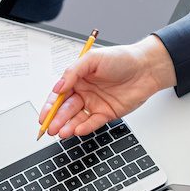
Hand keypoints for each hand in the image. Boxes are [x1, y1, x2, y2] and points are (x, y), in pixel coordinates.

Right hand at [38, 38, 173, 138]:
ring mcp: (95, 104)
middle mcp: (85, 92)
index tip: (43, 116)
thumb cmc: (121, 58)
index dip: (50, 106)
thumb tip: (58, 87)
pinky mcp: (107, 113)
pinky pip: (93, 123)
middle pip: (66, 109)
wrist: (146, 68)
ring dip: (68, 126)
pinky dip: (85, 127)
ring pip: (77, 118)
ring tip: (61, 132)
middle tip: (50, 128)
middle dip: (56, 119)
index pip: (59, 95)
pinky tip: (78, 129)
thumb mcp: (92, 59)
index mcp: (78, 79)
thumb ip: (73, 72)